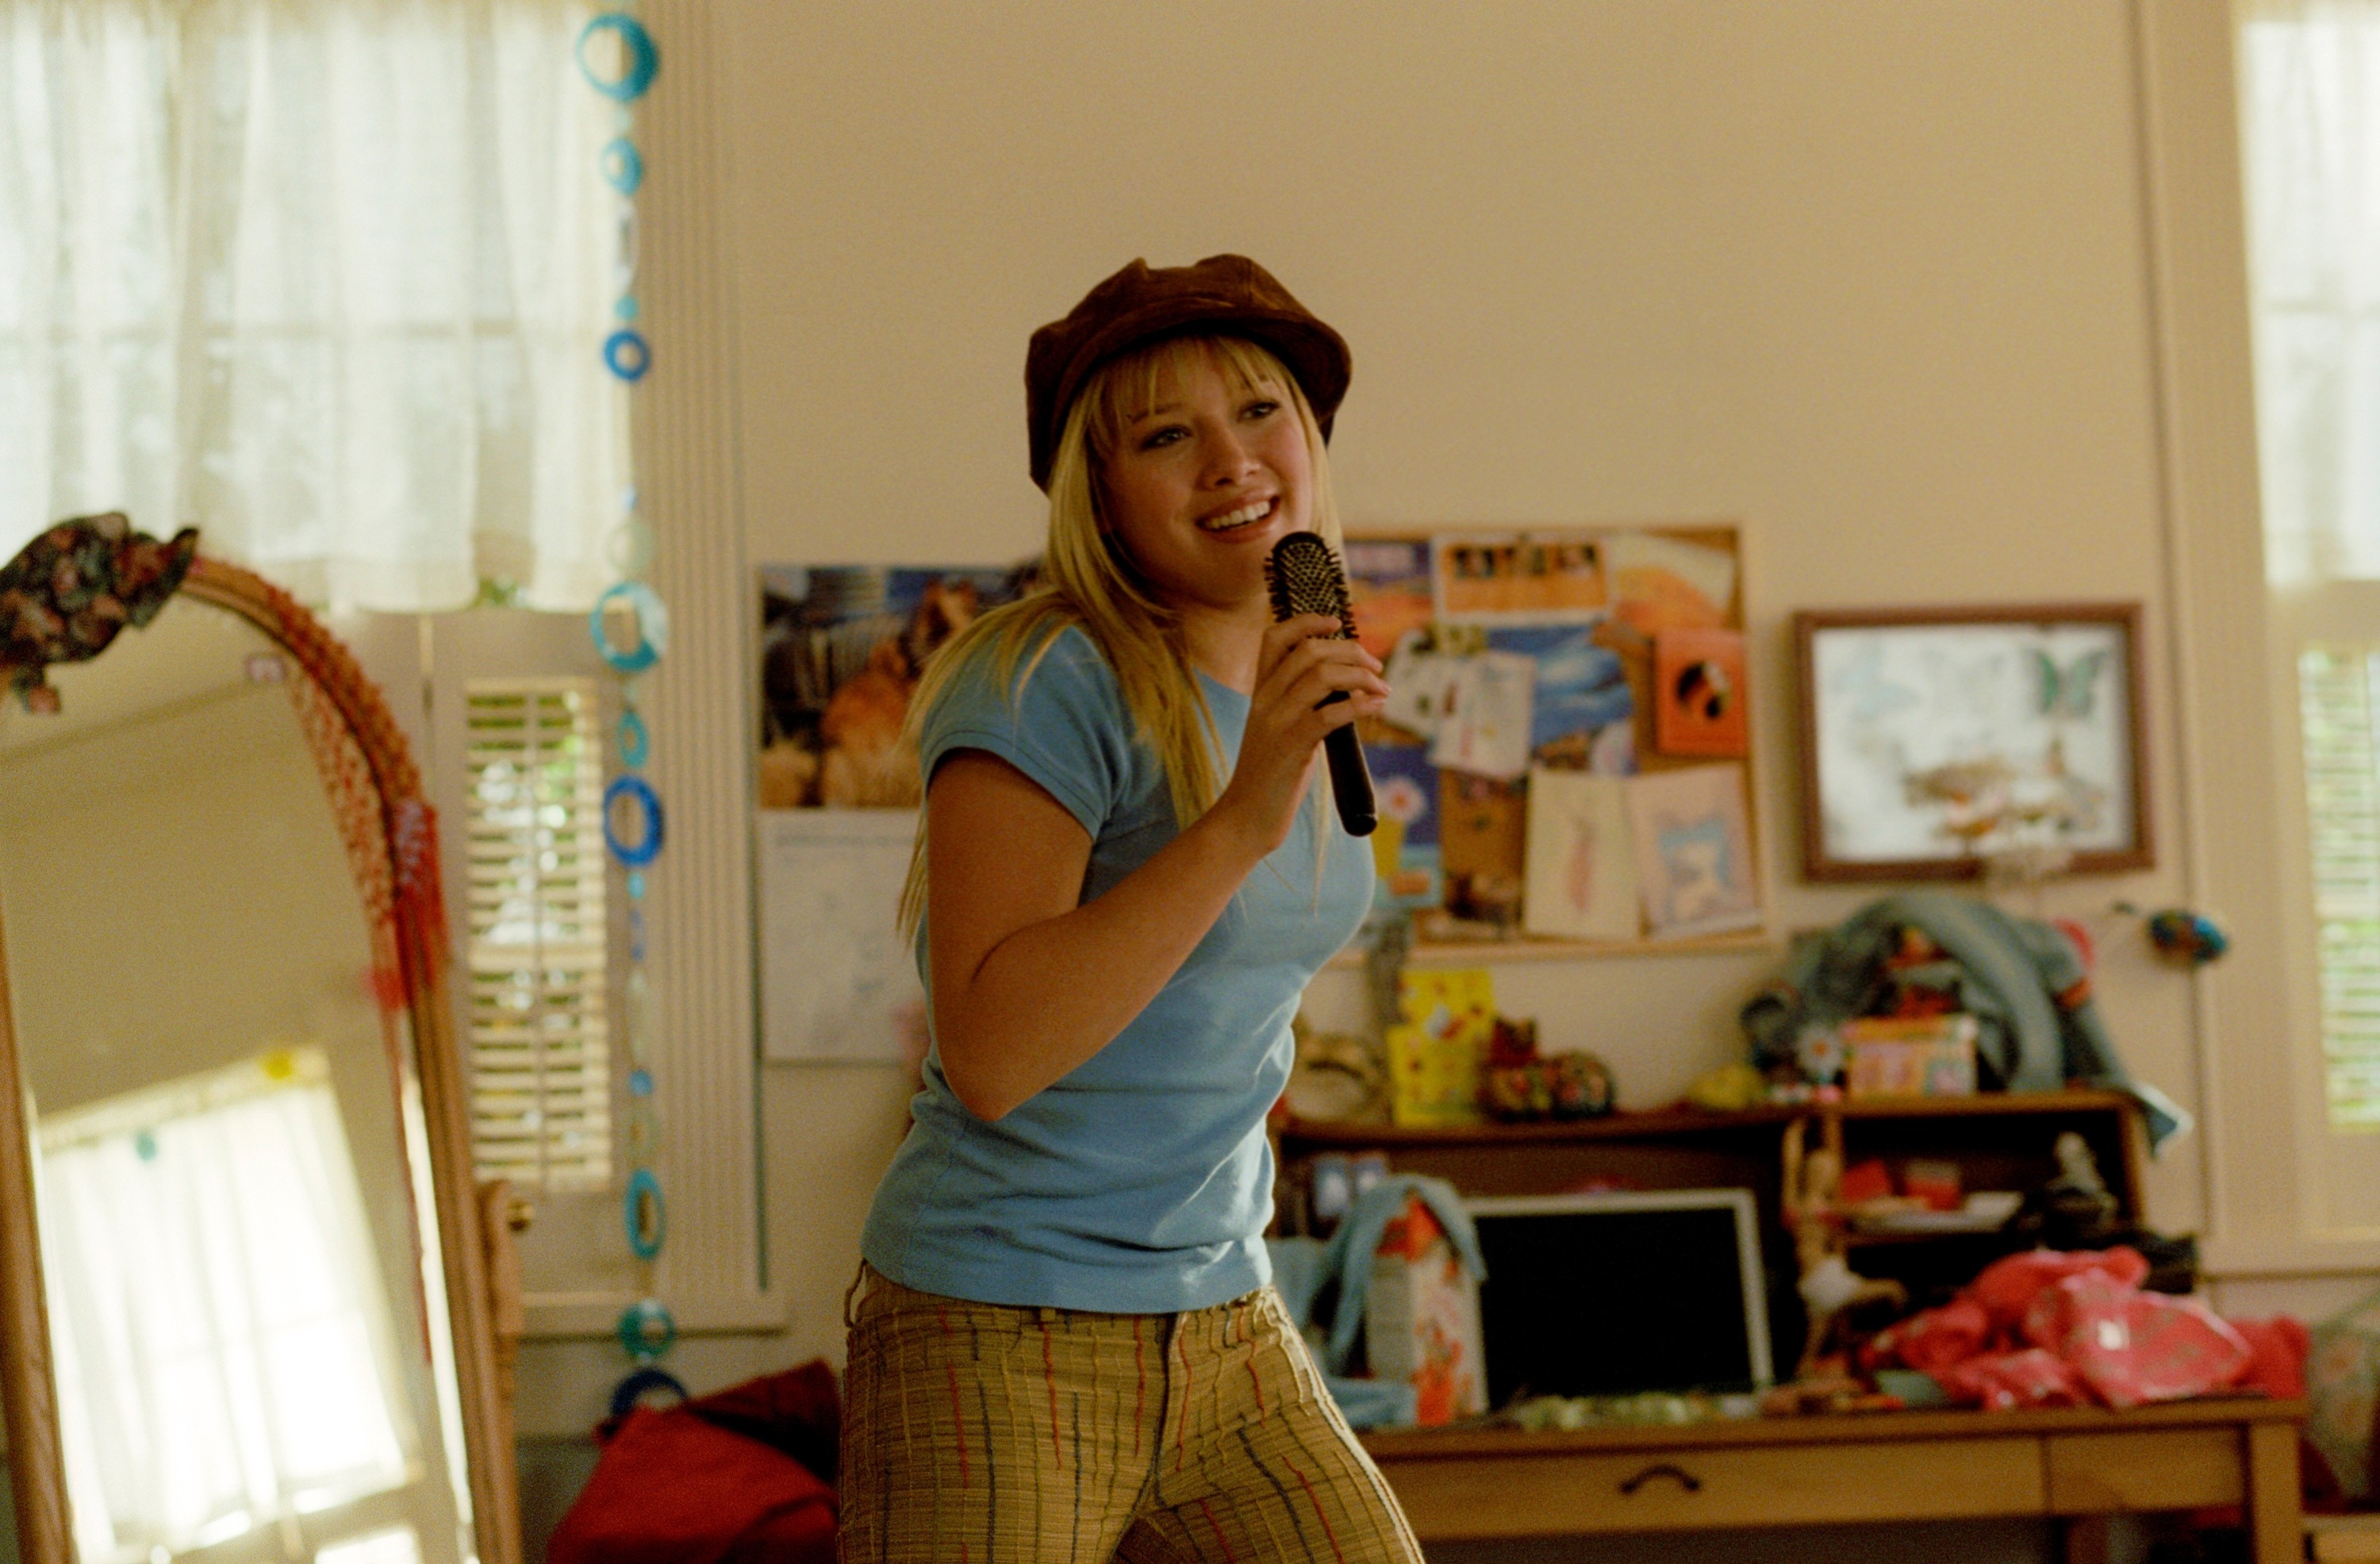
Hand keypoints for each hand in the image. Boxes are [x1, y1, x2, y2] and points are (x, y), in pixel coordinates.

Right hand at [1210, 613, 1388, 856]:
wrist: (1246, 816)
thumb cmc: (1271, 776)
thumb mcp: (1280, 730)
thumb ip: (1304, 704)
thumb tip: (1350, 686)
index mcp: (1260, 692)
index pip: (1275, 638)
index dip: (1308, 621)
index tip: (1337, 622)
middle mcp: (1265, 700)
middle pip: (1309, 651)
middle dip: (1351, 651)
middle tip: (1376, 668)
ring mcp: (1276, 722)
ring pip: (1321, 676)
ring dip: (1362, 676)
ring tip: (1382, 689)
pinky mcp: (1292, 747)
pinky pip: (1330, 714)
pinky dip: (1360, 705)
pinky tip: (1376, 707)